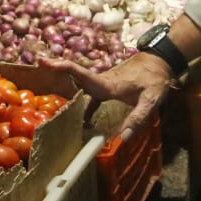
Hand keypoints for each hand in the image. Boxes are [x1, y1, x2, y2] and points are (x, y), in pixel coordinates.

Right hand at [38, 53, 173, 141]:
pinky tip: (82, 120)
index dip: (63, 68)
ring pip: (81, 85)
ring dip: (67, 88)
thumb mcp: (151, 100)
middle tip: (38, 70)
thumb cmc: (155, 79)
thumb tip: (123, 139)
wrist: (161, 62)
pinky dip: (82, 103)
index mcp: (108, 84)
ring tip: (53, 103)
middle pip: (75, 76)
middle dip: (57, 72)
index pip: (81, 74)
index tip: (45, 63)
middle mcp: (102, 81)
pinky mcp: (108, 85)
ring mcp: (104, 82)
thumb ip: (138, 118)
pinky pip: (90, 93)